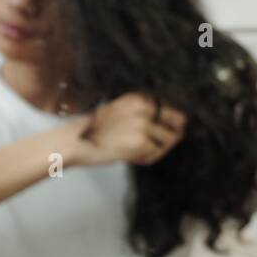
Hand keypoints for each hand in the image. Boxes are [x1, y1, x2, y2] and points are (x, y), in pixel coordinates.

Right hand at [57, 93, 186, 167]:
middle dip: (170, 136)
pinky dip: (146, 158)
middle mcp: (145, 107)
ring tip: (134, 149)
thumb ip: (147, 114)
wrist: (76, 142)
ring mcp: (144, 124)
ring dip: (155, 150)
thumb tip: (180, 125)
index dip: (171, 124)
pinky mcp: (141, 141)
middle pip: (179, 124)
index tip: (169, 130)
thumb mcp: (123, 111)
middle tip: (152, 144)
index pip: (173, 109)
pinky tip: (129, 155)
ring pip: (169, 141)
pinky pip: (156, 154)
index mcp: (140, 98)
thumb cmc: (98, 130)